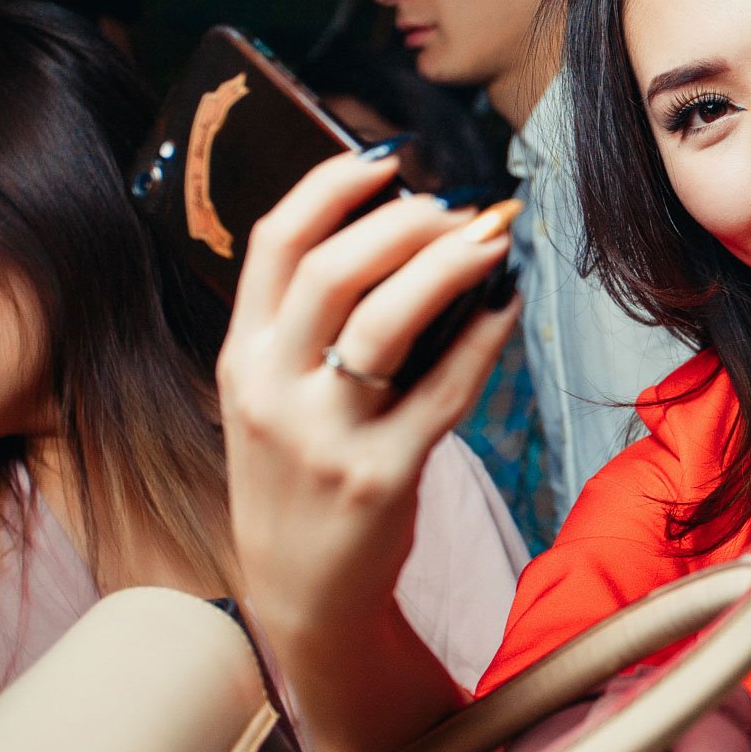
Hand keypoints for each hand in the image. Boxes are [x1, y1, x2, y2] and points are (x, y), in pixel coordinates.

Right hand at [217, 153, 519, 640]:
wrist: (302, 594)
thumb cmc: (300, 477)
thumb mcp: (271, 397)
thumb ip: (306, 325)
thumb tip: (401, 232)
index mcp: (242, 357)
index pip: (274, 243)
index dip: (331, 185)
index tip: (389, 157)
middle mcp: (272, 390)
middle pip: (332, 271)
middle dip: (404, 222)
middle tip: (458, 204)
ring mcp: (325, 436)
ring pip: (386, 324)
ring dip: (446, 267)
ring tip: (491, 236)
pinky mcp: (382, 476)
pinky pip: (445, 391)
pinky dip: (484, 339)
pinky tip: (508, 305)